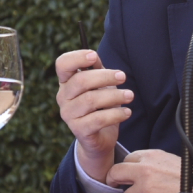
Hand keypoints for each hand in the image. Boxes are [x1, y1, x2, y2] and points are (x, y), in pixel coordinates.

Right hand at [55, 50, 132, 182]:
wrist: (100, 136)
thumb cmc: (101, 105)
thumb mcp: (101, 85)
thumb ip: (97, 70)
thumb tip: (94, 57)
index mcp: (67, 82)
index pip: (62, 65)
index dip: (76, 58)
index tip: (94, 56)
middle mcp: (63, 97)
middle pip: (80, 81)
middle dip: (105, 77)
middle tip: (123, 77)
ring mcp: (69, 115)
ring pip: (90, 100)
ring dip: (115, 96)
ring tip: (130, 95)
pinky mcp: (79, 130)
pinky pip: (98, 119)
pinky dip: (116, 114)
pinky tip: (127, 112)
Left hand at [107, 149, 192, 192]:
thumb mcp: (172, 161)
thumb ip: (153, 164)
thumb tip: (137, 172)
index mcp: (153, 155)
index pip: (128, 158)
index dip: (127, 168)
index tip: (128, 175)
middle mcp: (145, 168)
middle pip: (116, 171)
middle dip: (115, 179)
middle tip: (118, 186)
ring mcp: (143, 185)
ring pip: (123, 192)